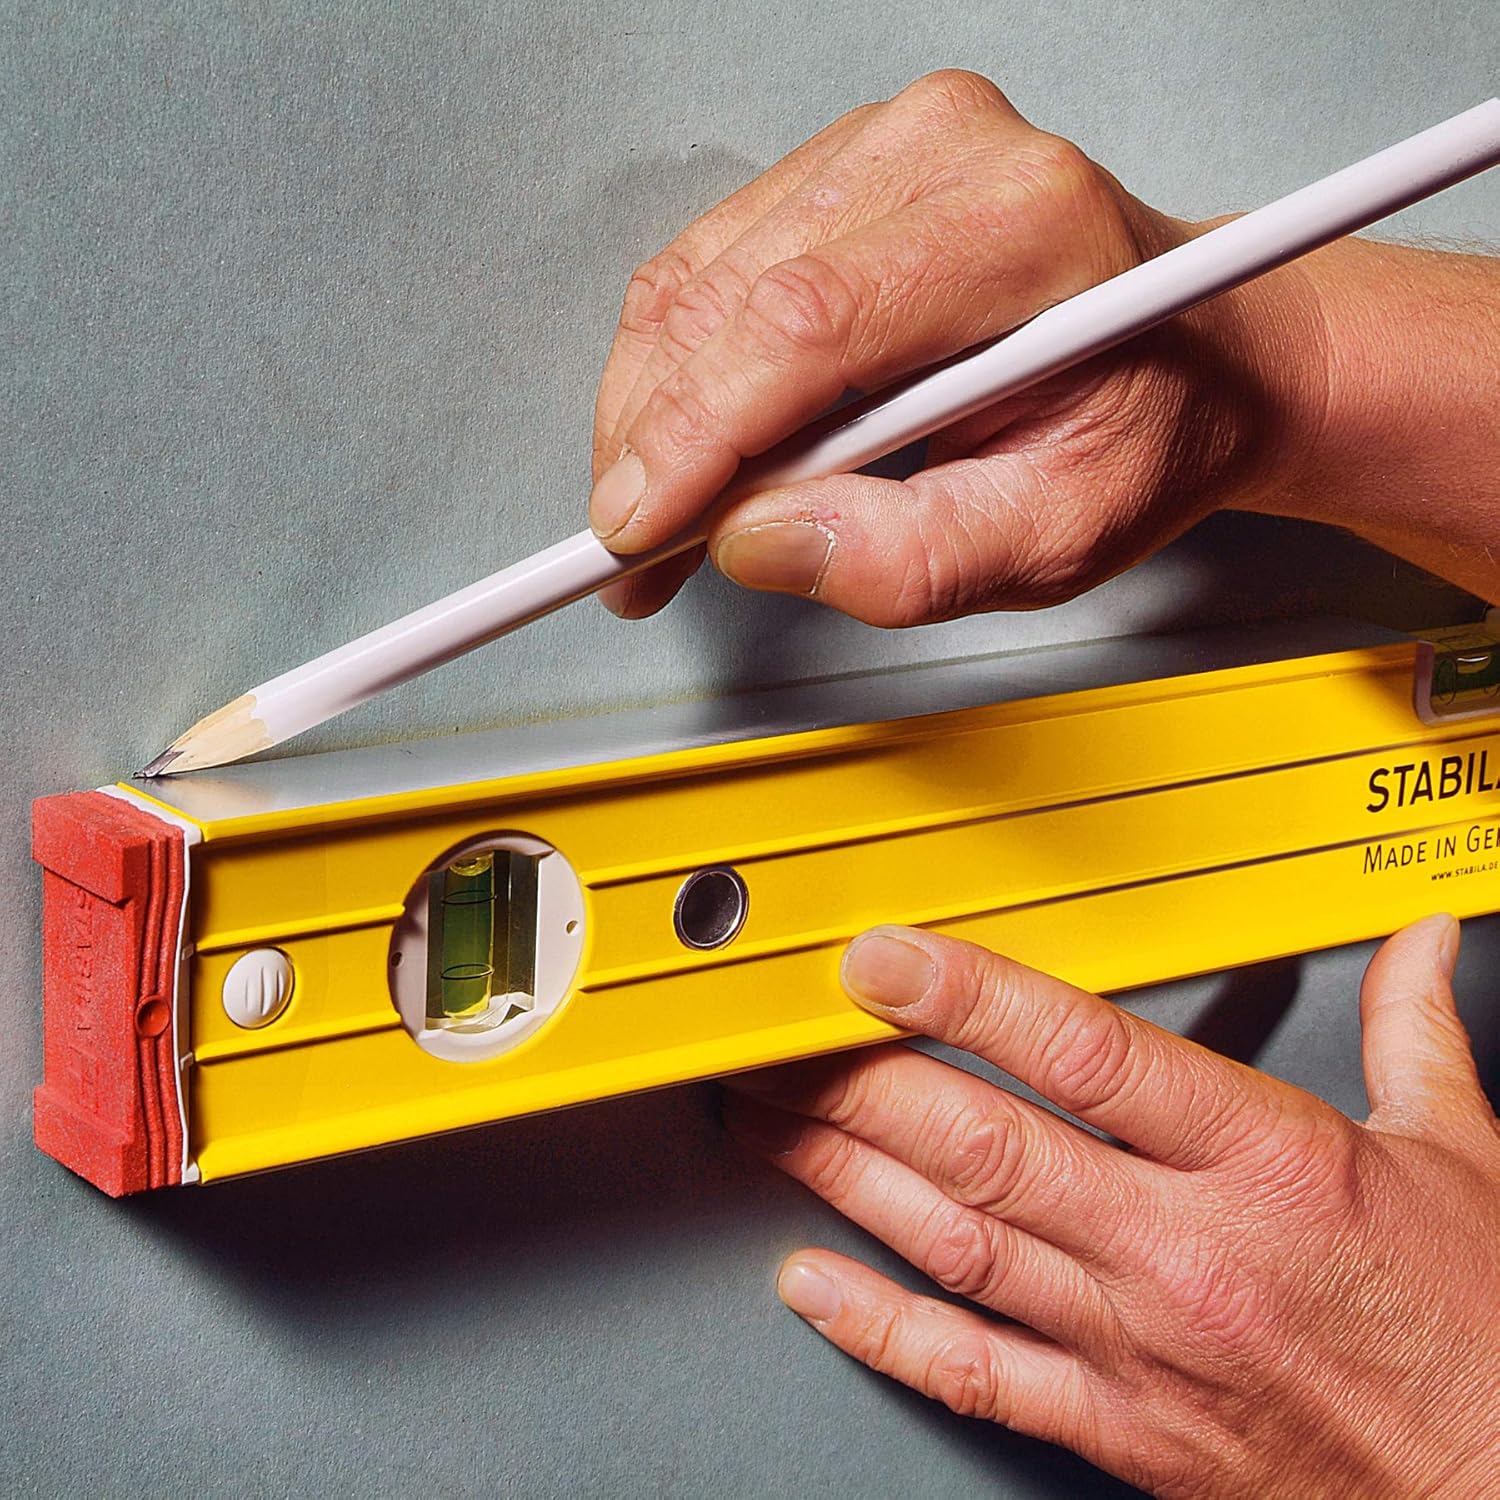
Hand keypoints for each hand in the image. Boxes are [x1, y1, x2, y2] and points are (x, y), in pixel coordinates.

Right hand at [586, 68, 1325, 620]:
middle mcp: (946, 152)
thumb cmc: (1145, 433)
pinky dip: (674, 371)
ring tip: (656, 516)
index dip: (695, 438)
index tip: (636, 533)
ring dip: (649, 413)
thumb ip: (914, 557)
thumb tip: (757, 541)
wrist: (1196, 359)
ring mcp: (887, 147)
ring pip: (695, 283)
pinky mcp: (842, 169)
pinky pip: (708, 269)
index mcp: (1020, 228)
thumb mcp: (1060, 535)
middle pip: (729, 298)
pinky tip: (684, 447)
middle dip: (651, 444)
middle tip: (632, 556)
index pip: (805, 324)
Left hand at [723, 916, 1499, 1496]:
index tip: (884, 959)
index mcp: (1267, 1161)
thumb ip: (1414, 1035)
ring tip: (768, 1124)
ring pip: (955, 1244)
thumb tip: (1414, 944)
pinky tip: (813, 1285)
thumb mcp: (1462, 1158)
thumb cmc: (1476, 1332)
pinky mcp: (1119, 1427)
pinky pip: (975, 1374)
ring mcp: (1137, 1345)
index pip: (1081, 1051)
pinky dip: (882, 1328)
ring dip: (843, 1177)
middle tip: (782, 1040)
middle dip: (860, 1083)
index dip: (965, 996)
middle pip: (983, 1144)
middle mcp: (1185, 1250)